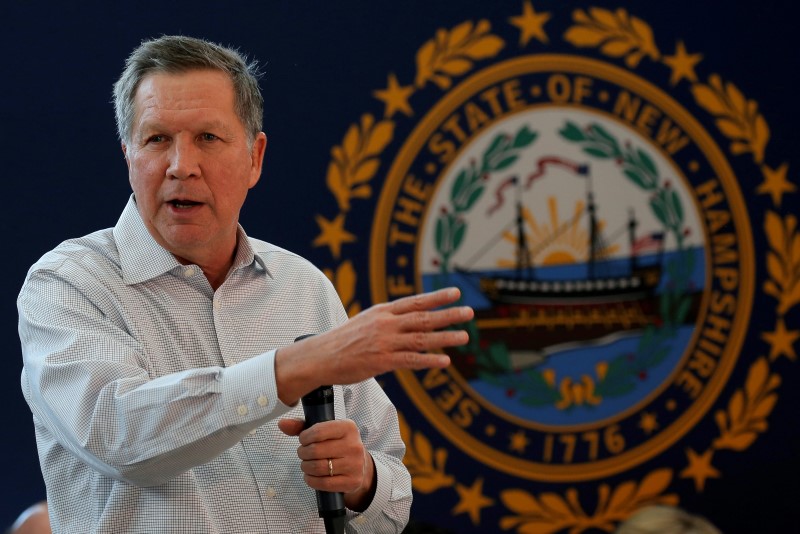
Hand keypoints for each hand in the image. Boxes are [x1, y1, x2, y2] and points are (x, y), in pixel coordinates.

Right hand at [275, 287, 472, 403]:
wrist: (321, 356)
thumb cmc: (344, 340)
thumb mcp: (367, 321)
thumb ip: (389, 319)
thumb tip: (409, 318)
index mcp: (383, 312)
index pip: (415, 302)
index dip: (437, 297)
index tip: (456, 292)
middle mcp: (386, 324)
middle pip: (423, 317)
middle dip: (448, 314)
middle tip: (469, 312)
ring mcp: (384, 342)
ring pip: (421, 338)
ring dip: (445, 337)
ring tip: (464, 336)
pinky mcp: (382, 361)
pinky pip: (411, 360)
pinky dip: (429, 360)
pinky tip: (444, 360)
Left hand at [278, 418, 375, 511]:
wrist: (359, 465)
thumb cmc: (337, 444)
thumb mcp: (324, 431)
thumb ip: (302, 426)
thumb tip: (282, 424)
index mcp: (348, 427)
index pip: (318, 431)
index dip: (304, 437)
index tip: (303, 440)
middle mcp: (354, 445)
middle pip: (315, 451)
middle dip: (303, 453)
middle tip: (303, 454)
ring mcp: (355, 465)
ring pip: (318, 468)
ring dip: (306, 467)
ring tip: (306, 464)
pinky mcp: (352, 482)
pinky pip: (324, 484)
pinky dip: (311, 480)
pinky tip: (310, 476)